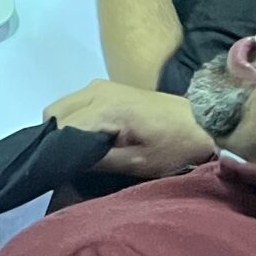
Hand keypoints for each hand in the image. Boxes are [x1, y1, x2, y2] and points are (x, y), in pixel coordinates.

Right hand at [44, 79, 215, 178]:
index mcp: (103, 108)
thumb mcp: (135, 163)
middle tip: (73, 161)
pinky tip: (90, 137)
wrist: (201, 122)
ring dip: (64, 128)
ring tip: (82, 150)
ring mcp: (99, 86)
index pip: (60, 129)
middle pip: (54, 114)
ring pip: (61, 107)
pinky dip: (73, 120)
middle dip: (57, 138)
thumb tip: (63, 161)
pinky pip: (74, 103)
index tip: (61, 169)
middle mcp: (95, 90)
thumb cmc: (172, 147)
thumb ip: (95, 160)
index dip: (56, 150)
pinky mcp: (106, 87)